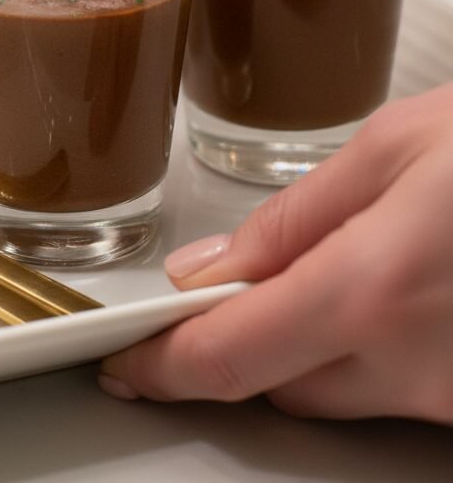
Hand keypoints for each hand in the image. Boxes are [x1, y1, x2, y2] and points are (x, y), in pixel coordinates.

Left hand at [99, 84, 452, 423]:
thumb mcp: (393, 147)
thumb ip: (293, 216)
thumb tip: (212, 266)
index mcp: (369, 289)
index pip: (227, 355)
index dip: (161, 362)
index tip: (124, 358)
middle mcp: (413, 366)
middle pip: (279, 381)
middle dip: (249, 328)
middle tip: (251, 271)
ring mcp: (451, 397)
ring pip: (340, 389)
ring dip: (319, 338)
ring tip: (366, 249)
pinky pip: (396, 389)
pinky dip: (377, 345)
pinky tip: (404, 282)